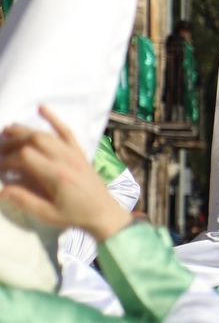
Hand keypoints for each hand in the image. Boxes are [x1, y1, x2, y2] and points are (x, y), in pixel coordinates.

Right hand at [0, 108, 132, 242]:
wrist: (105, 214)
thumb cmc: (75, 216)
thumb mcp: (48, 214)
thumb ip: (25, 201)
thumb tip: (1, 190)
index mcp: (57, 175)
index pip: (25, 157)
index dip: (8, 160)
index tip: (0, 168)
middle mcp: (66, 160)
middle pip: (34, 140)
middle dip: (13, 141)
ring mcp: (74, 154)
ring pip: (47, 135)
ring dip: (25, 130)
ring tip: (7, 130)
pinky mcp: (80, 152)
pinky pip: (67, 132)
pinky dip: (54, 118)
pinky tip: (41, 107)